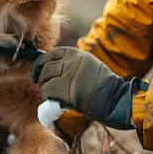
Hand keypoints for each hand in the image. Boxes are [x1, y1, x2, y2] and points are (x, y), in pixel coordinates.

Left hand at [30, 47, 145, 129]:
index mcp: (77, 54)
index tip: (39, 69)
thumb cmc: (103, 85)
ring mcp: (67, 75)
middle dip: (41, 76)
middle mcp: (70, 62)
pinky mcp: (64, 89)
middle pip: (46, 66)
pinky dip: (46, 95)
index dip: (42, 62)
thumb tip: (56, 69)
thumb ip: (74, 64)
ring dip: (44, 87)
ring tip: (48, 93)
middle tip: (41, 83)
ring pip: (45, 79)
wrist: (113, 98)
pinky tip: (50, 99)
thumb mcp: (90, 65)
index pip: (52, 53)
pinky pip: (47, 90)